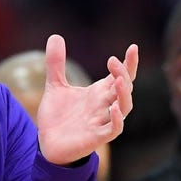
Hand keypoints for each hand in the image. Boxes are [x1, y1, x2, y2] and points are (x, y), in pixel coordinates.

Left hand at [36, 35, 137, 164]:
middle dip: (123, 74)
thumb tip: (55, 36)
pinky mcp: (97, 137)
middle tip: (113, 61)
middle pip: (124, 88)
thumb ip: (56, 63)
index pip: (121, 76)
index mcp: (99, 93)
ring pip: (125, 107)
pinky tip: (114, 109)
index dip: (129, 63)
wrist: (47, 145)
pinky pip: (114, 129)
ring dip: (124, 94)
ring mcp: (102, 121)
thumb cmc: (57, 117)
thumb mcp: (55, 86)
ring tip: (119, 80)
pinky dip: (117, 120)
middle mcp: (104, 106)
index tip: (133, 47)